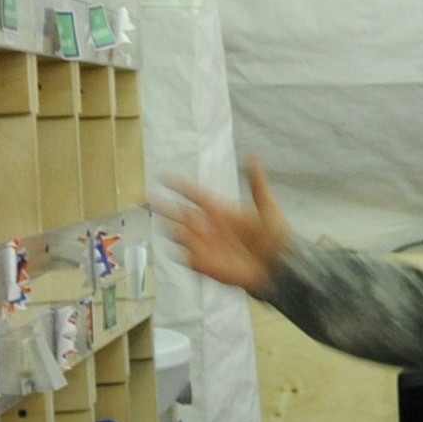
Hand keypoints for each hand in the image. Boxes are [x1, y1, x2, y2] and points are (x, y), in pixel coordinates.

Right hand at [159, 161, 289, 297]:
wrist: (280, 265)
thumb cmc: (275, 237)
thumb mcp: (268, 207)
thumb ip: (257, 184)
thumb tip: (253, 156)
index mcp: (220, 209)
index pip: (193, 194)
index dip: (178, 186)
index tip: (162, 176)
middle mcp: (209, 226)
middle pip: (178, 213)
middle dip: (161, 206)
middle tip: (142, 198)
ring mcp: (207, 245)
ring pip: (180, 234)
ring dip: (175, 229)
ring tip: (168, 223)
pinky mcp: (208, 264)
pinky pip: (188, 258)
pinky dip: (183, 252)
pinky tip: (181, 248)